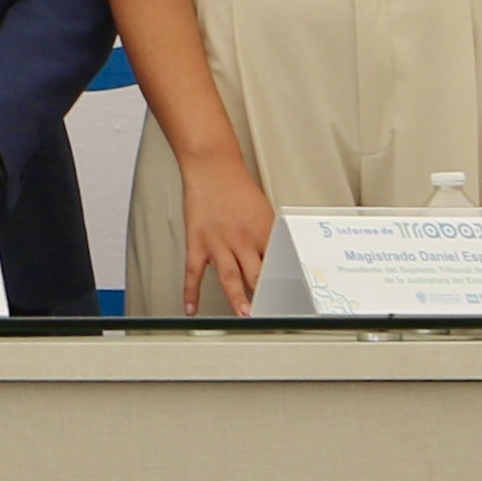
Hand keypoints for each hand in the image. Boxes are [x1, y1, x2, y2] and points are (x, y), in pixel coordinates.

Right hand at [179, 149, 276, 315]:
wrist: (212, 166)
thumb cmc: (238, 188)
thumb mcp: (265, 213)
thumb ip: (269, 241)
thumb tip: (277, 266)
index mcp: (264, 232)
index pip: (279, 265)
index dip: (285, 285)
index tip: (290, 302)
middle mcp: (242, 238)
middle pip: (257, 273)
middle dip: (265, 296)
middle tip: (270, 314)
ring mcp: (218, 241)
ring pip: (230, 275)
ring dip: (238, 296)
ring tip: (244, 314)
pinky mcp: (197, 241)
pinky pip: (193, 271)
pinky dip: (191, 292)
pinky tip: (191, 307)